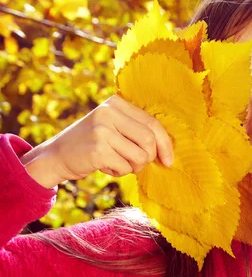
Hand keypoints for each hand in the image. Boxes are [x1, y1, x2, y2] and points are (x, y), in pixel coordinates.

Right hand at [21, 95, 173, 186]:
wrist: (57, 155)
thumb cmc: (93, 144)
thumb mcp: (113, 127)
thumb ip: (136, 130)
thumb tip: (169, 149)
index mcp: (116, 103)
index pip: (153, 123)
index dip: (166, 144)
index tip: (169, 161)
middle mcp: (109, 112)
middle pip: (150, 140)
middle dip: (149, 158)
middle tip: (137, 164)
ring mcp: (102, 130)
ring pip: (141, 157)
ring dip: (134, 167)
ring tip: (118, 163)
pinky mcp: (98, 149)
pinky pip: (125, 168)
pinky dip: (119, 172)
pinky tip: (104, 166)